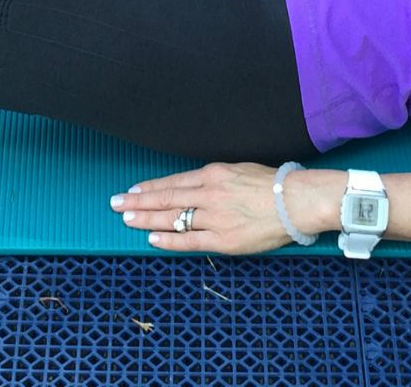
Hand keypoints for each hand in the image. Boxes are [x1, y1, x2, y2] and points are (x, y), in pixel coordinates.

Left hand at [111, 161, 322, 254]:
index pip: (173, 182)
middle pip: (166, 198)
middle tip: (115, 203)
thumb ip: (214, 179)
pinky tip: (152, 238)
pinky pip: (189, 241)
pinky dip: (169, 240)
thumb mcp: (237, 170)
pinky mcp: (223, 240)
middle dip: (138, 201)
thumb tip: (193, 187)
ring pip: (172, 219)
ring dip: (146, 219)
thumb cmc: (270, 184)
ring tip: (127, 219)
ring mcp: (214, 218)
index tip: (132, 190)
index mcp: (213, 173)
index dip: (150, 187)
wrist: (294, 201)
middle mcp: (209, 193)